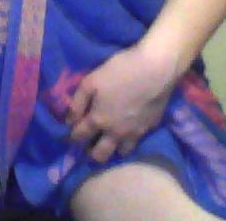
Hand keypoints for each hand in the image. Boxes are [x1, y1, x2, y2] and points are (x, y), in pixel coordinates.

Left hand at [65, 42, 178, 162]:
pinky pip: (137, 142)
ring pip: (120, 153)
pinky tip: (128, 131)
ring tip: (110, 140)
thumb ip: (77, 102)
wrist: (156, 69)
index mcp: (98, 120)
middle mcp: (115, 132)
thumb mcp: (91, 81)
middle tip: (89, 144)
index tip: (70, 135)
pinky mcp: (150, 128)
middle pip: (99, 155)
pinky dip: (129, 141)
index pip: (79, 136)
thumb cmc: (120, 70)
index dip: (72, 137)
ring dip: (112, 149)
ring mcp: (134, 133)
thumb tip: (69, 121)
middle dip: (90, 152)